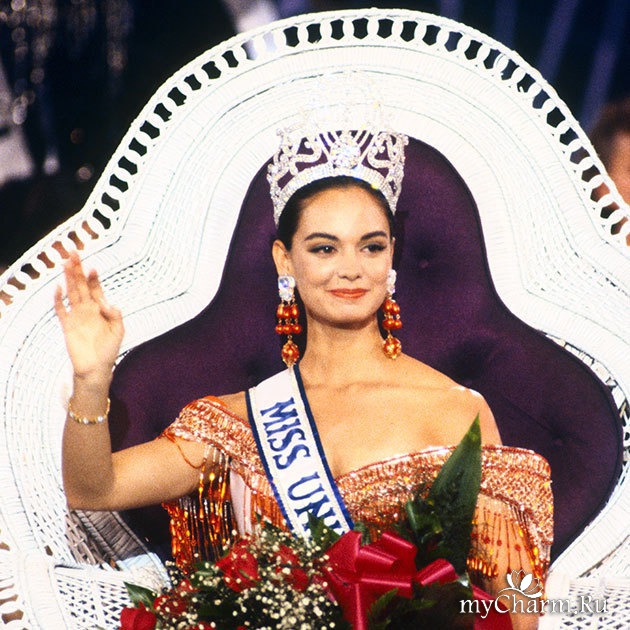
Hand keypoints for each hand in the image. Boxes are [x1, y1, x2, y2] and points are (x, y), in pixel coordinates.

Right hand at [54, 251, 123, 382]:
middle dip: (78, 269)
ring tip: (65, 263)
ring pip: (71, 292)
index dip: (94, 278)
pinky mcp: (67, 325)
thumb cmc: (109, 349)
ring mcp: (76, 316)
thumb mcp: (118, 330)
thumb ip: (115, 315)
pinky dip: (58, 299)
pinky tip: (58, 288)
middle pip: (81, 285)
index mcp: (101, 308)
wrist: (96, 367)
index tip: (93, 267)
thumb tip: (108, 303)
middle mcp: (87, 309)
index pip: (96, 288)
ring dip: (68, 278)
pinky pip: (60, 310)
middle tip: (74, 253)